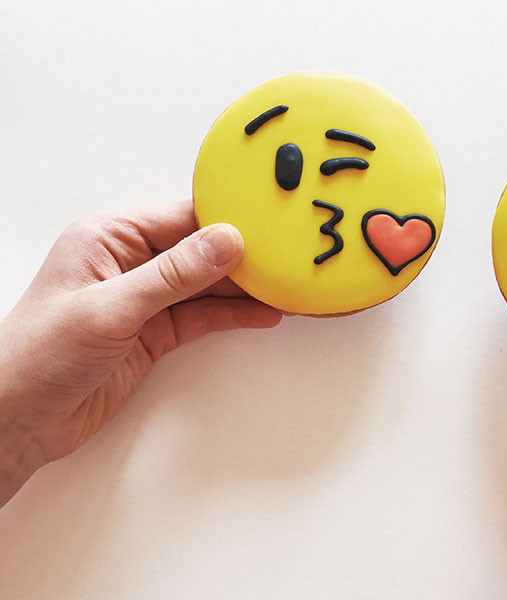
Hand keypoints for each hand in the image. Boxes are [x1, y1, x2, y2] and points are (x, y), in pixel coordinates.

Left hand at [0, 201, 280, 506]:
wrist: (17, 421)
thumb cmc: (38, 356)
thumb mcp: (110, 309)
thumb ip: (173, 275)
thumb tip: (226, 241)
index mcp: (110, 237)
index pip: (182, 218)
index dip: (228, 220)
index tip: (271, 225)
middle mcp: (130, 262)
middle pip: (201, 250)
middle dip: (244, 256)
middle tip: (289, 259)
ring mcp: (145, 298)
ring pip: (206, 285)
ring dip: (244, 288)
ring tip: (286, 287)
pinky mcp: (154, 332)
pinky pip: (202, 316)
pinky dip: (232, 315)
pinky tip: (262, 313)